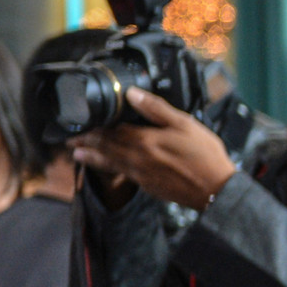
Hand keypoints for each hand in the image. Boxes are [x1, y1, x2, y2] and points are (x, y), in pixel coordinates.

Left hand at [68, 87, 236, 210]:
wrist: (215, 191)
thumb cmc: (205, 156)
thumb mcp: (185, 124)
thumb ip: (156, 109)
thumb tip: (133, 94)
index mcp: (144, 140)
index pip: (111, 131)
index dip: (93, 128)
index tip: (79, 125)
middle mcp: (137, 159)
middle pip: (106, 148)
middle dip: (87, 143)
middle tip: (70, 140)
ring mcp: (141, 175)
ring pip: (110, 164)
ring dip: (92, 159)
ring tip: (77, 156)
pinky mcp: (148, 187)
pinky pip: (122, 175)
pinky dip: (110, 170)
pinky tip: (107, 169)